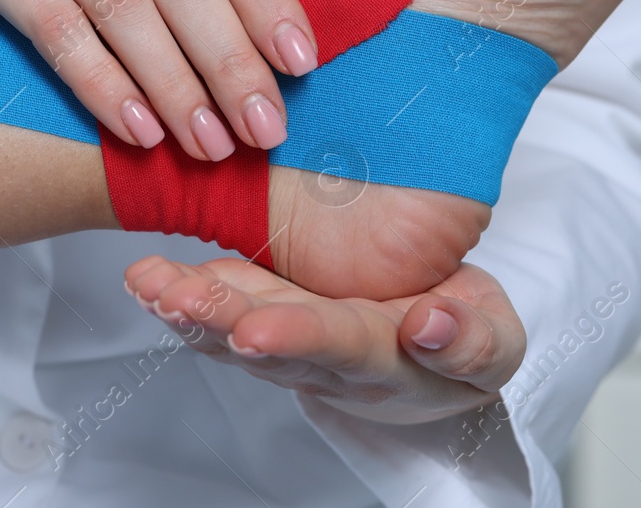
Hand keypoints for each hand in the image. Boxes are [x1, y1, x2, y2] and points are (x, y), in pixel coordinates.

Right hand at [0, 0, 317, 160]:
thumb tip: (257, 37)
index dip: (269, 6)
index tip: (301, 70)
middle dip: (233, 63)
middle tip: (265, 130)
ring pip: (126, 4)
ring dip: (176, 85)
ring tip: (208, 146)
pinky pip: (56, 24)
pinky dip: (102, 82)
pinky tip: (135, 130)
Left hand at [125, 256, 524, 424]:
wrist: (437, 333)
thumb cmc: (464, 331)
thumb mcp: (493, 342)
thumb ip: (472, 343)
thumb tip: (428, 325)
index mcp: (385, 362)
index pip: (340, 349)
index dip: (298, 338)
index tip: (256, 329)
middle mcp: (325, 358)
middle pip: (268, 343)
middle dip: (219, 321)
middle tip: (179, 300)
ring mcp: (288, 338)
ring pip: (230, 330)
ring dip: (187, 309)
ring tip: (150, 285)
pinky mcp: (263, 311)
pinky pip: (218, 308)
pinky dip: (179, 293)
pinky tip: (147, 279)